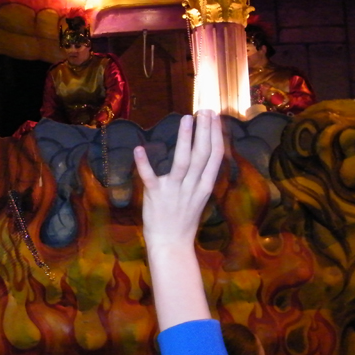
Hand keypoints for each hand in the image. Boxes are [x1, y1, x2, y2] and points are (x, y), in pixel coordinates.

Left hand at [134, 111, 223, 247]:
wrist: (172, 244)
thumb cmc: (184, 219)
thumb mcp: (199, 197)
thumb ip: (202, 176)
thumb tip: (205, 154)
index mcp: (205, 186)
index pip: (215, 156)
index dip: (216, 134)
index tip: (215, 116)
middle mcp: (193, 186)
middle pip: (203, 154)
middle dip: (205, 130)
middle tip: (205, 110)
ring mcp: (174, 191)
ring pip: (183, 161)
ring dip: (185, 139)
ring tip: (187, 119)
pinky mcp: (156, 196)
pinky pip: (150, 178)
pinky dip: (144, 164)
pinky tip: (139, 149)